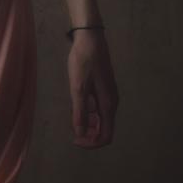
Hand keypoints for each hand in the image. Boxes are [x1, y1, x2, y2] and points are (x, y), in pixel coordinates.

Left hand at [67, 28, 117, 147]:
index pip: (106, 136)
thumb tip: (80, 133)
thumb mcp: (78, 87)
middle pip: (104, 130)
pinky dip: (87, 112)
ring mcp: (108, 96)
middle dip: (89, 135)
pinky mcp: (103, 89)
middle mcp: (111, 103)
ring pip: (100, 119)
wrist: (90, 39)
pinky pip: (97, 108)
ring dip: (87, 123)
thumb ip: (79, 112)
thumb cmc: (84, 61)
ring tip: (72, 113)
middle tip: (71, 131)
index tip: (75, 140)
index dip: (91, 143)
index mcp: (108, 104)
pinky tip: (76, 102)